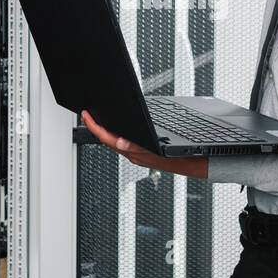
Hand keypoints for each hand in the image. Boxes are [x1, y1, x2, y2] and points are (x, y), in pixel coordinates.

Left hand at [80, 110, 208, 178]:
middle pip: (108, 140)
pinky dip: (118, 134)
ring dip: (106, 131)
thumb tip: (121, 143)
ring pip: (116, 142)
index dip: (95, 127)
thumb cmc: (178, 156)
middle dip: (96, 127)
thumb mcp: (159, 148)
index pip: (107, 139)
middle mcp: (133, 154)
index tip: (87, 115)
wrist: (191, 164)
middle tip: (87, 114)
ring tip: (98, 119)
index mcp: (134, 152)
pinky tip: (118, 128)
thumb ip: (138, 148)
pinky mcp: (143, 152)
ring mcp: (137, 154)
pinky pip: (125, 143)